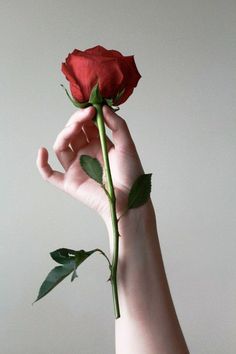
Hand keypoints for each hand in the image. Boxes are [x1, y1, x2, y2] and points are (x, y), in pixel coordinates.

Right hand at [36, 105, 143, 222]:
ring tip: (75, 127)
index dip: (86, 116)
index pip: (86, 125)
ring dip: (64, 134)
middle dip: (76, 121)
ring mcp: (76, 167)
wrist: (131, 199)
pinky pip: (50, 174)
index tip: (92, 108)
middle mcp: (85, 154)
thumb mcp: (127, 145)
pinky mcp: (70, 182)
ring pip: (61, 147)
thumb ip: (117, 125)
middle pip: (72, 133)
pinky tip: (42, 151)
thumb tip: (102, 108)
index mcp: (98, 144)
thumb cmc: (131, 174)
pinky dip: (42, 164)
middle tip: (86, 114)